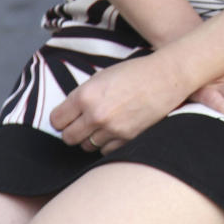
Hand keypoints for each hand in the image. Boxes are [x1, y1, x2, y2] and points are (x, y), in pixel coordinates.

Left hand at [50, 52, 187, 153]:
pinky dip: (106, 144)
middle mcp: (96, 114)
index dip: (60, 120)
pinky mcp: (127, 138)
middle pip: (68, 138)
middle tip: (81, 124)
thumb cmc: (134, 73)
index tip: (66, 118)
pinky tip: (114, 130)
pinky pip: (105, 151)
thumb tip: (68, 116)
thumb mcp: (101, 77)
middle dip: (72, 131)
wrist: (166, 77)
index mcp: (86, 95)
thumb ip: (82, 97)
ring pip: (86, 146)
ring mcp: (112, 129)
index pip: (57, 121)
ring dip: (90, 138)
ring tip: (101, 125)